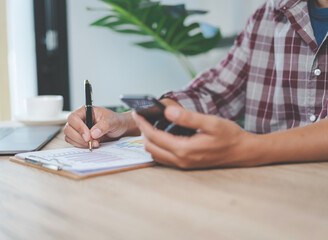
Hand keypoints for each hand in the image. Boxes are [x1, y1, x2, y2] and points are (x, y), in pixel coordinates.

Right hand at [64, 106, 137, 147]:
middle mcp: (80, 120)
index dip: (79, 128)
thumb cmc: (116, 121)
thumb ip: (104, 125)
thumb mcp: (113, 121)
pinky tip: (93, 145)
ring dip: (81, 143)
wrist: (119, 129)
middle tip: (91, 142)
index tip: (88, 137)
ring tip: (95, 143)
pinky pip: (74, 143)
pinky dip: (82, 146)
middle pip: (68, 128)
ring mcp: (78, 129)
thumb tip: (93, 133)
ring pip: (69, 137)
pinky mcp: (80, 137)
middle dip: (79, 138)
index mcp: (85, 111)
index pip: (73, 118)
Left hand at [133, 106, 256, 168]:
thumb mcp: (211, 122)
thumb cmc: (229, 136)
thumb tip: (167, 111)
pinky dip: (157, 146)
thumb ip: (188, 118)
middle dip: (143, 132)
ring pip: (155, 154)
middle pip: (151, 147)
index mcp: (185, 150)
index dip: (143, 124)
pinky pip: (164, 158)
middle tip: (140, 117)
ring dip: (149, 140)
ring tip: (148, 124)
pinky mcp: (186, 164)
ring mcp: (183, 164)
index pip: (155, 137)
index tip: (136, 112)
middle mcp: (181, 160)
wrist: (243, 152)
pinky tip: (161, 135)